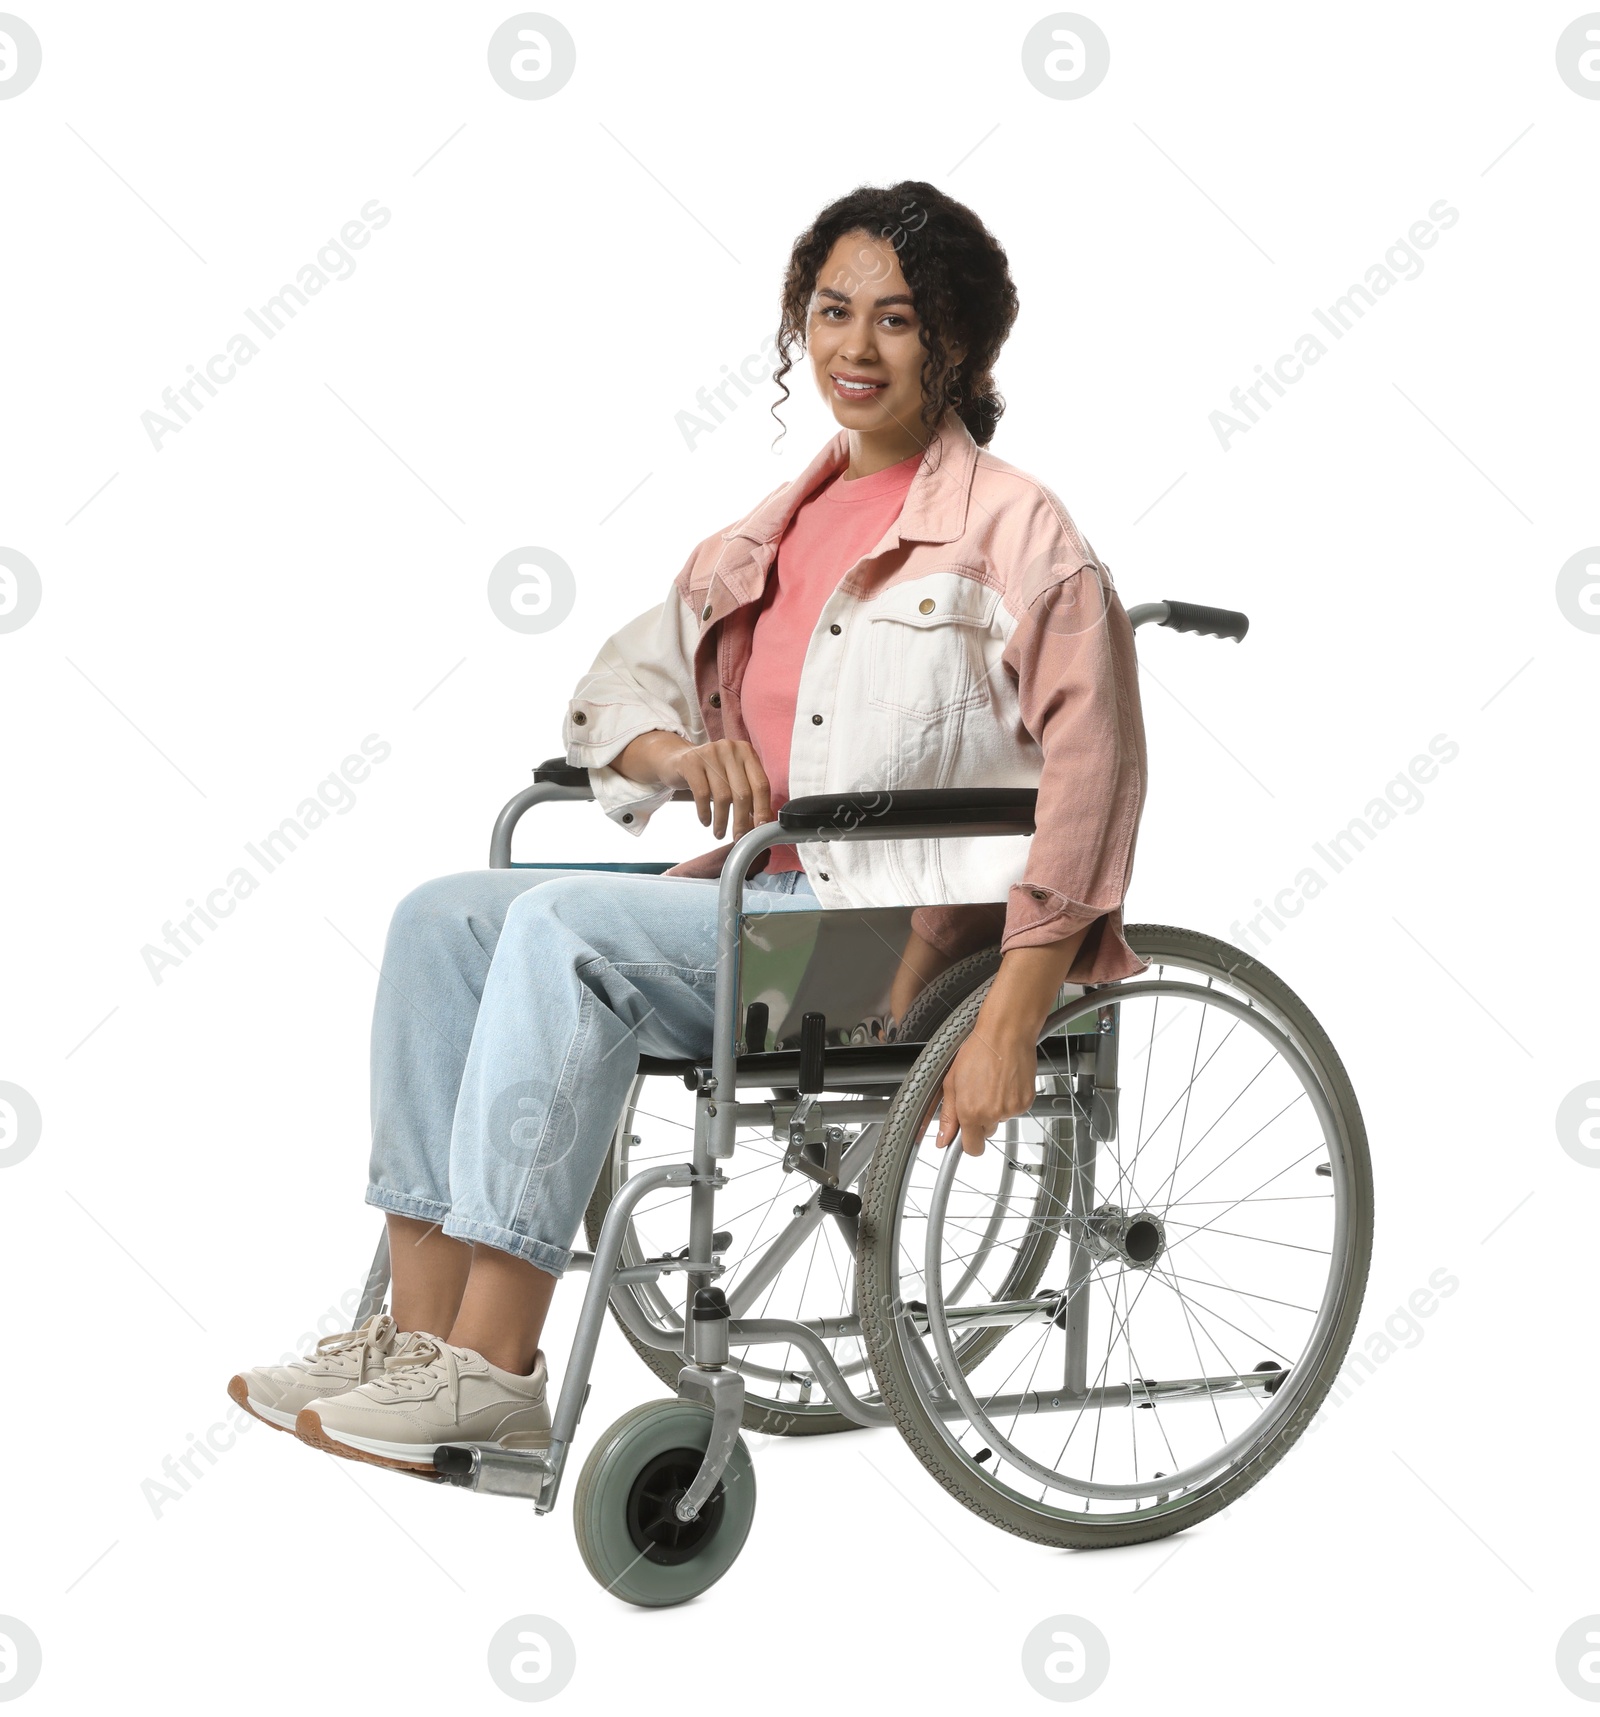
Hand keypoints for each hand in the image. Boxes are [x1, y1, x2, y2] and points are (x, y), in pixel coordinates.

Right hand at [625, 734, 772, 840]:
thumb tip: (760, 823)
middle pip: (742, 792)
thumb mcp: (732, 777)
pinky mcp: (691, 762)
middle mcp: (730, 749)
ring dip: (722, 820)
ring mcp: (710, 753)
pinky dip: (705, 812)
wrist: (677, 759)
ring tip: (720, 833)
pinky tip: (706, 821)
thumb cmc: (710, 773)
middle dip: (742, 820)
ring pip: (722, 796)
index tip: (761, 829)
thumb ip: (748, 793)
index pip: (761, 784)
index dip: (762, 809)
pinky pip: (702, 794)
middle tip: (739, 837)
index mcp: (746, 752)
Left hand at [935, 1021, 1039, 1155]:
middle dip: (981, 1119)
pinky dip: (1010, 1099)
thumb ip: (947, 1115)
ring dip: (996, 1107)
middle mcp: (992, 1114)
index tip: (965, 1133)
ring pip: (1000, 1119)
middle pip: (986, 1132)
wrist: (1006, 1034)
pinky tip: (1005, 1081)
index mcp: (970, 1112)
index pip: (972, 1148)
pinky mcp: (1026, 1102)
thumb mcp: (952, 1082)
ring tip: (992, 1081)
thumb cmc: (979, 1051)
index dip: (968, 1142)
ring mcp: (1011, 1109)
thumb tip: (942, 1139)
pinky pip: (1015, 1109)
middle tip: (978, 1093)